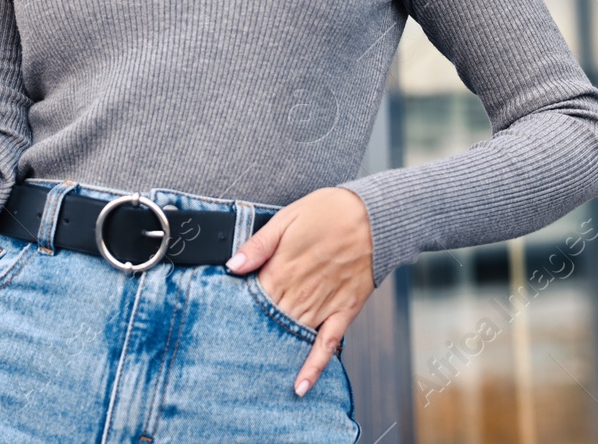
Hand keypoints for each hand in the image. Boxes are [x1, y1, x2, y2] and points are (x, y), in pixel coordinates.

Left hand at [224, 187, 373, 396]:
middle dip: (251, 337)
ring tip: (255, 375)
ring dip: (275, 354)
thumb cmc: (330, 212)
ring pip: (293, 336)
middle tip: (232, 357)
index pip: (252, 299)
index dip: (237, 312)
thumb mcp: (286, 217)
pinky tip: (301, 385)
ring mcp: (323, 305)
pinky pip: (327, 344)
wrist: (375, 216)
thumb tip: (232, 266)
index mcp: (282, 268)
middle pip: (269, 321)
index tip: (222, 326)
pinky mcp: (344, 311)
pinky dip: (314, 366)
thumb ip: (258, 245)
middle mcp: (300, 292)